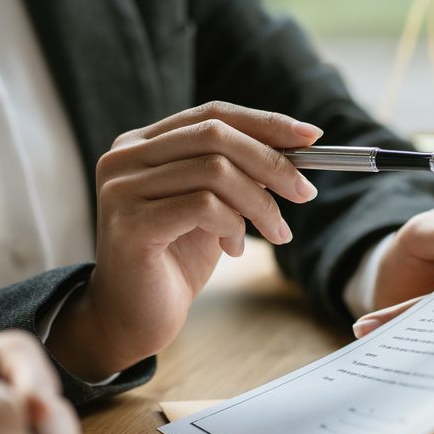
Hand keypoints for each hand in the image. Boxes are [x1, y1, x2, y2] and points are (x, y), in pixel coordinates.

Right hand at [50, 101, 322, 378]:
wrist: (132, 318)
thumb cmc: (173, 261)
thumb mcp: (213, 207)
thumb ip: (238, 172)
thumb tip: (295, 147)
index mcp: (140, 144)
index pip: (211, 114)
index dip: (265, 123)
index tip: (311, 137)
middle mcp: (124, 157)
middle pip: (215, 136)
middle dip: (271, 162)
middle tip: (304, 192)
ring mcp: (122, 188)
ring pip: (215, 171)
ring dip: (258, 203)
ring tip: (271, 233)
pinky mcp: (129, 224)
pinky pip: (203, 206)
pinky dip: (233, 225)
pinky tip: (233, 248)